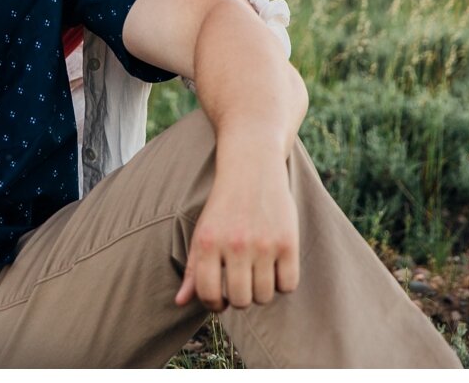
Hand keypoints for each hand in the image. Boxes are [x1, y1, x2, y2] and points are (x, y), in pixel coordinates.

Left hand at [175, 154, 299, 312]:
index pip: (209, 295)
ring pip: (264, 296)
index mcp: (207, 242)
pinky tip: (276, 266)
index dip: (214, 304)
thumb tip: (180, 302)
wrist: (252, 165)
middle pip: (240, 301)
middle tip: (242, 283)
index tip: (221, 298)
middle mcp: (234, 244)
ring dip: (262, 291)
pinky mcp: (288, 241)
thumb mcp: (203, 231)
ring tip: (259, 273)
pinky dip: (283, 282)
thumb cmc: (224, 204)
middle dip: (240, 298)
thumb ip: (193, 268)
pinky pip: (288, 285)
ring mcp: (263, 243)